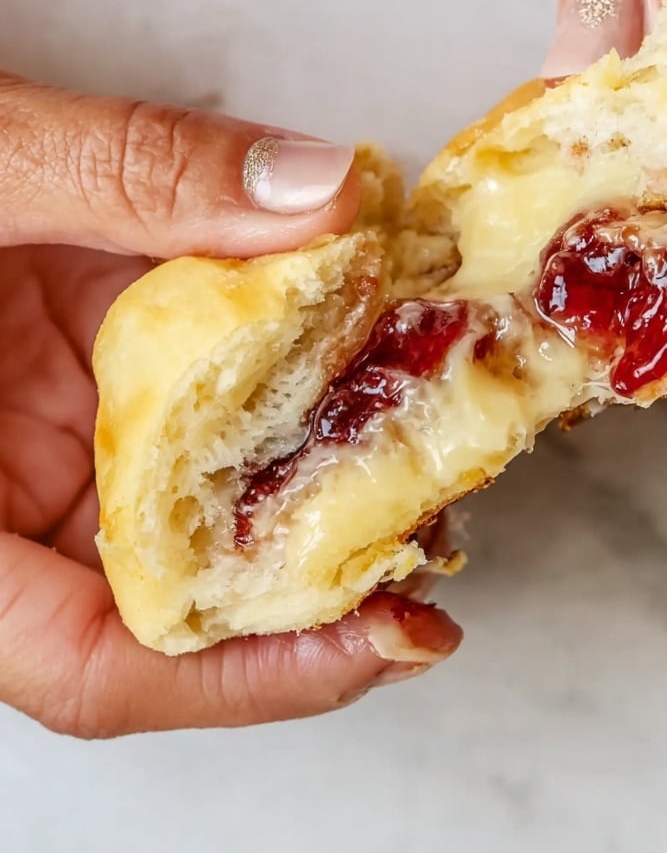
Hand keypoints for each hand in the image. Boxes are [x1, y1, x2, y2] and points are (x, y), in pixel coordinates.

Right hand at [0, 73, 460, 736]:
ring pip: (210, 505)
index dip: (252, 678)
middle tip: (437, 520)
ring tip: (426, 438)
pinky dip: (289, 388)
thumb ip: (132, 175)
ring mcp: (59, 443)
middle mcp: (9, 502)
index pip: (93, 665)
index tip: (388, 635)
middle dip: (324, 574)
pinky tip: (361, 351)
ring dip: (322, 478)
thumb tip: (322, 194)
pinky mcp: (92, 378)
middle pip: (184, 598)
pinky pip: (206, 411)